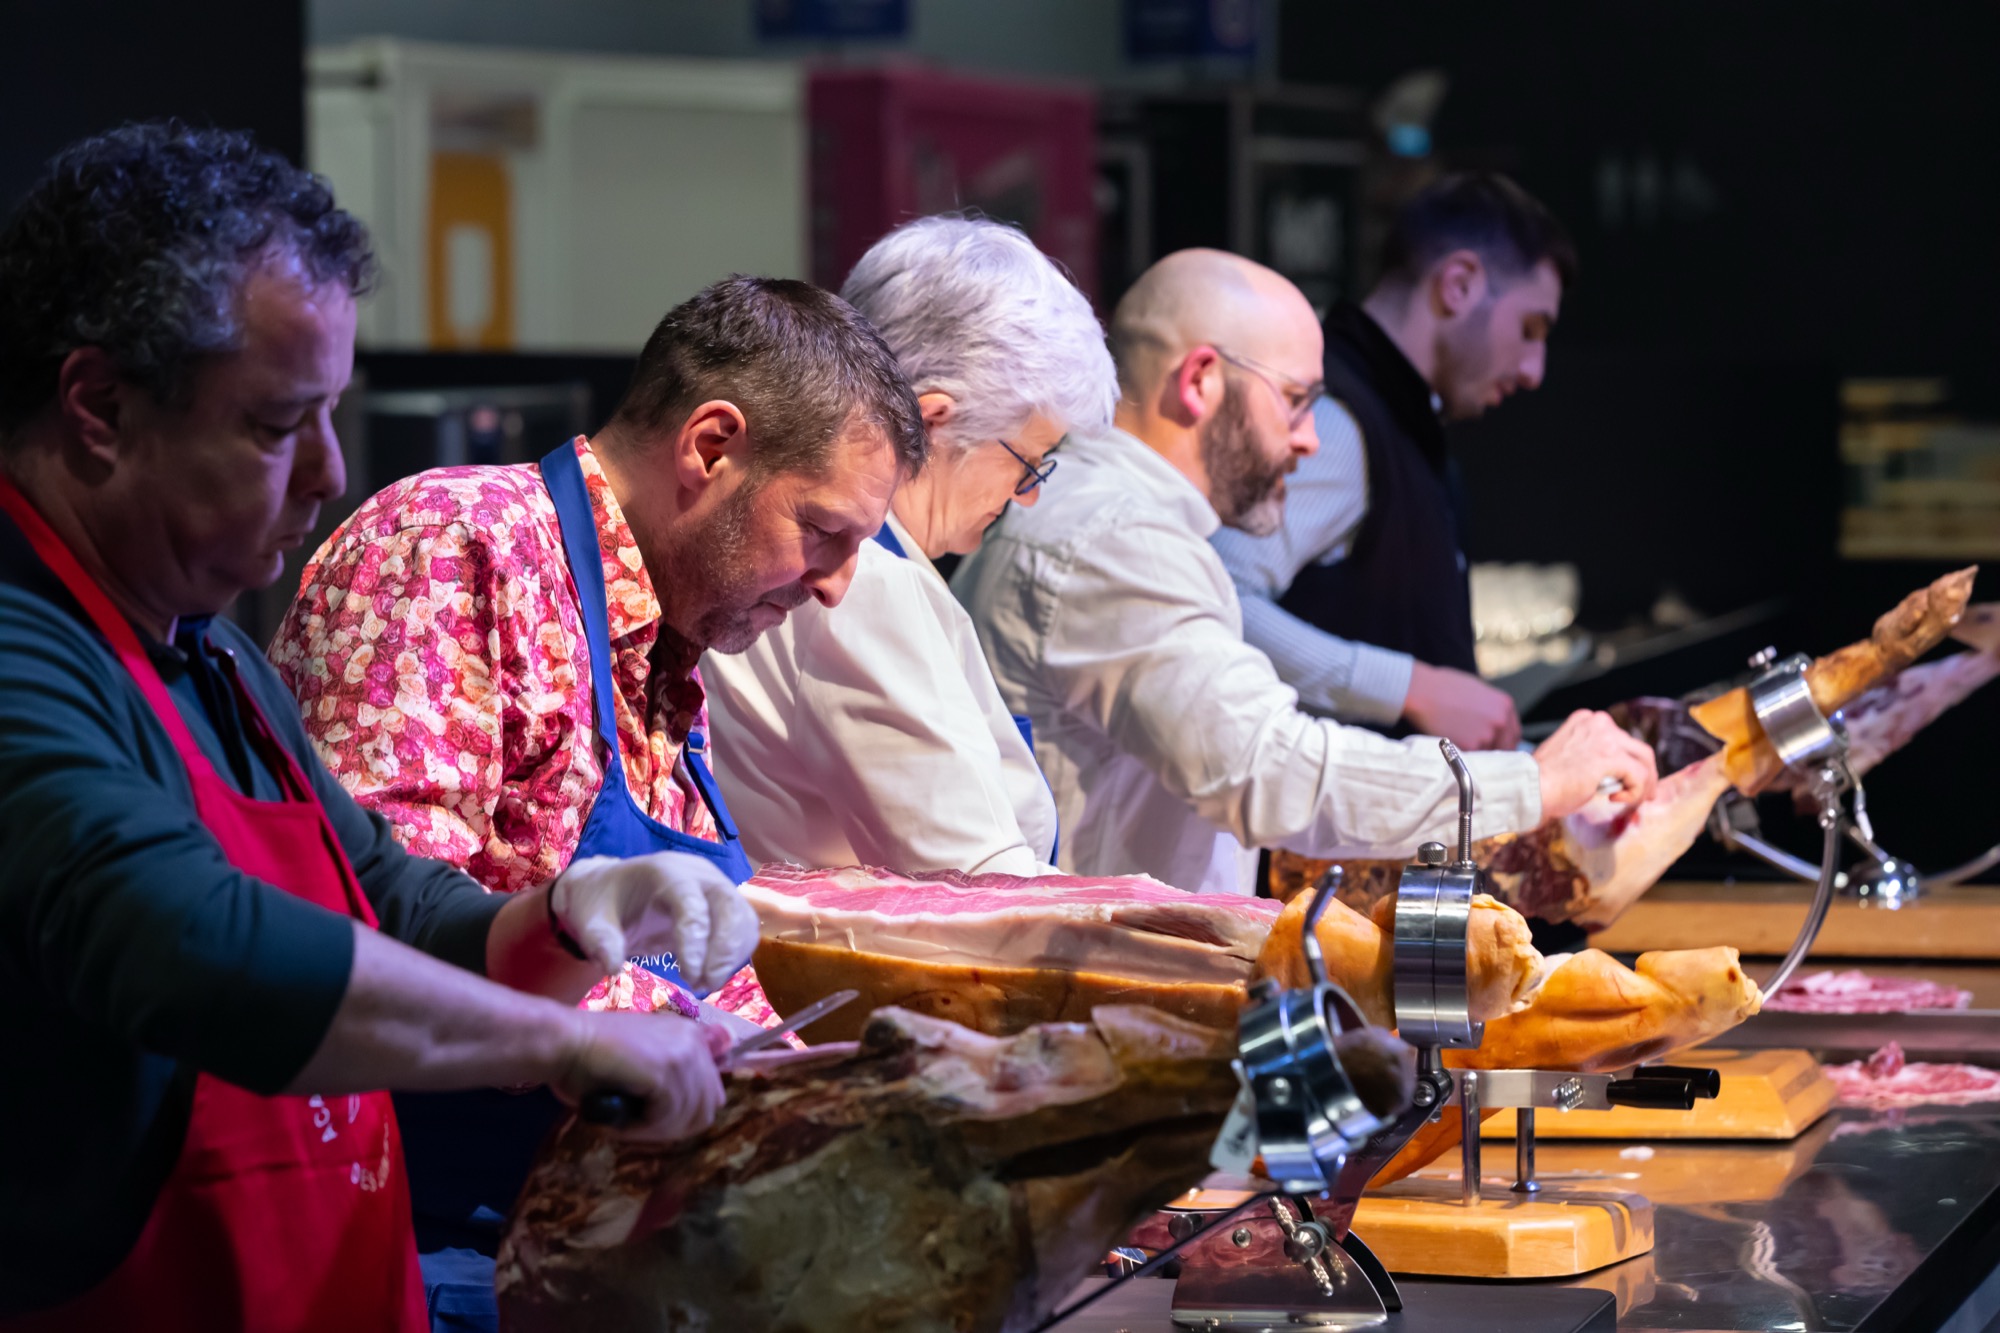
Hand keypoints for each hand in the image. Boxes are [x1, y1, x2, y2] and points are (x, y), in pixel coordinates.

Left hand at [551, 852, 760, 990]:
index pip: (692, 904)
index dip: (696, 941)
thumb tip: (613, 966)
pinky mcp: (723, 904)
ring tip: (705, 984)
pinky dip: (735, 955)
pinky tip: (712, 975)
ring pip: (742, 918)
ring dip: (732, 956)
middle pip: (730, 906)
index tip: (689, 977)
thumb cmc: (602, 905)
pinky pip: (744, 928)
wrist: (612, 890)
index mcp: (666, 873)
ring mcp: (715, 887)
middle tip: (703, 984)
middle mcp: (699, 875)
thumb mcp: (590, 921)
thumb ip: (600, 942)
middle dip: (724, 950)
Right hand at [552, 1009, 731, 1141]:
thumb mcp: (643, 1064)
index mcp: (691, 1036)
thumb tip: (692, 1114)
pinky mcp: (666, 1069)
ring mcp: (683, 1053)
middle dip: (674, 1126)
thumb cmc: (591, 1058)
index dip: (685, 1114)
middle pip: (707, 1107)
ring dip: (655, 1130)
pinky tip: (620, 1120)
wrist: (563, 1043)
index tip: (655, 1120)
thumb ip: (672, 1078)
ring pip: (688, 1117)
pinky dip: (643, 1129)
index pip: (712, 1091)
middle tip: (638, 1126)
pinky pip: (667, 1118)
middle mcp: (693, 1041)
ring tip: (624, 1123)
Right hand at [1402, 661, 1521, 749]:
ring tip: (1457, 738)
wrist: (1424, 690)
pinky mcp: (1471, 746)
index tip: (1495, 747)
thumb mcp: (1477, 691)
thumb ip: (1491, 709)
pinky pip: (1470, 758)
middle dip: (1492, 750)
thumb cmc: (1444, 686)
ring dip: (1475, 752)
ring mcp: (1487, 735)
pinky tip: (1450, 740)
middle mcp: (1501, 721)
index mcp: (1505, 705)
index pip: (1514, 734)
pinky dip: (1461, 754)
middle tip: (1477, 750)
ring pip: (1486, 754)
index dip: (1504, 742)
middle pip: (1505, 748)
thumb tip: (1492, 724)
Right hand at [1533, 709, 1657, 820]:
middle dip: (1646, 773)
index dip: (1630, 762)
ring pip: (1644, 760)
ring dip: (1645, 783)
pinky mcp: (1610, 756)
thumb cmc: (1543, 780)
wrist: (1529, 787)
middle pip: (1637, 747)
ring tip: (1637, 801)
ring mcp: (1605, 737)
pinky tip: (1617, 800)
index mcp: (1586, 720)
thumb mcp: (1569, 756)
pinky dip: (1635, 792)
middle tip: (1645, 794)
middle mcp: (1598, 722)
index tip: (1629, 781)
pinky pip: (1638, 776)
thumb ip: (1590, 755)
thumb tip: (1612, 773)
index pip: (1621, 738)